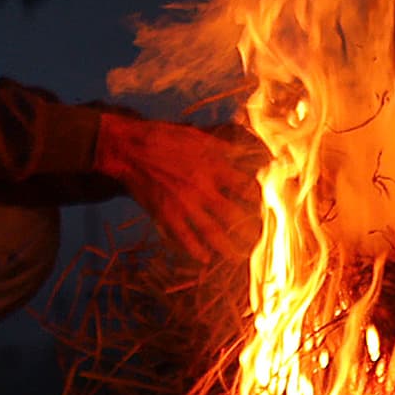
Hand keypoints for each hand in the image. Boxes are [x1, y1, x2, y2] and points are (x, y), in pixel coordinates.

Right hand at [92, 110, 263, 267]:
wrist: (130, 149)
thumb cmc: (165, 138)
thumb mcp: (199, 136)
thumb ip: (223, 148)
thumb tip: (244, 154)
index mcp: (214, 166)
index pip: (245, 187)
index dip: (258, 198)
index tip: (265, 206)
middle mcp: (202, 188)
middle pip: (233, 214)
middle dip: (248, 229)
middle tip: (259, 238)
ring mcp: (184, 204)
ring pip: (212, 231)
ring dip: (227, 246)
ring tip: (239, 256)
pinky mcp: (165, 215)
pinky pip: (184, 238)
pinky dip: (195, 250)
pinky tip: (204, 258)